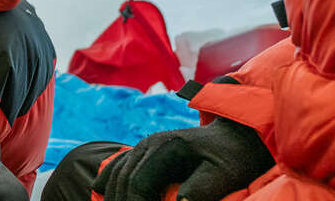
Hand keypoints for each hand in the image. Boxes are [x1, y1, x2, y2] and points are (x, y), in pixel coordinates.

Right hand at [91, 119, 271, 200]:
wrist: (234, 139)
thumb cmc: (232, 159)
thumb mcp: (223, 175)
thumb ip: (201, 188)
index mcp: (167, 148)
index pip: (138, 183)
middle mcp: (150, 144)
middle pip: (123, 180)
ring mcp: (145, 146)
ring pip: (117, 173)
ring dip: (114, 196)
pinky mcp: (145, 152)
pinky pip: (118, 165)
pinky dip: (108, 180)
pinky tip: (100, 192)